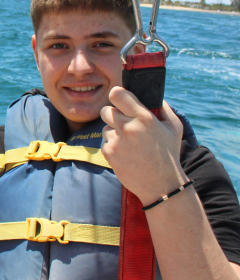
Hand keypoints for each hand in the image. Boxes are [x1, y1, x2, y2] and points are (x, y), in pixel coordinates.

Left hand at [100, 86, 186, 205]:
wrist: (161, 185)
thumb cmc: (168, 153)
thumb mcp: (174, 127)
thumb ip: (163, 108)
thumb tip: (151, 94)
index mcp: (144, 117)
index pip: (117, 94)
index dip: (117, 94)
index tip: (120, 98)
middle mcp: (128, 127)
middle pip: (106, 110)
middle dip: (113, 114)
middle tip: (123, 122)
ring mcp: (116, 141)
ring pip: (105, 127)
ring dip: (114, 132)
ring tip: (130, 143)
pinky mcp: (109, 153)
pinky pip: (104, 142)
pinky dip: (112, 145)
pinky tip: (126, 153)